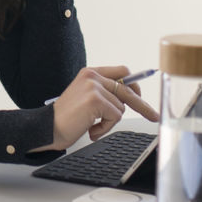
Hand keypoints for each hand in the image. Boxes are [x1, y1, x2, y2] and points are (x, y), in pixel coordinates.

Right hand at [31, 66, 159, 152]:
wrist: (48, 127)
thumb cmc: (66, 117)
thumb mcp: (85, 97)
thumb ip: (104, 92)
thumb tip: (130, 98)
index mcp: (90, 73)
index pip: (122, 72)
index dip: (134, 84)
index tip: (142, 95)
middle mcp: (92, 76)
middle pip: (127, 89)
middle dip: (142, 105)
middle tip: (154, 116)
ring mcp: (94, 87)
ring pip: (121, 107)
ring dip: (110, 121)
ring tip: (93, 125)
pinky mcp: (96, 100)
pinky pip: (115, 117)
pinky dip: (105, 127)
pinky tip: (91, 129)